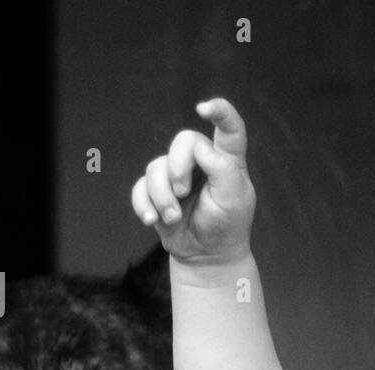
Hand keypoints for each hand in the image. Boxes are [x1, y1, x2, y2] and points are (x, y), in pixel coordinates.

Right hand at [131, 98, 255, 266]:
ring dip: (162, 195)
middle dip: (178, 167)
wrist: (207, 256)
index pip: (229, 129)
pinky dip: (143, 203)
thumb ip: (222, 169)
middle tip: (183, 193)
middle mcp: (201, 162)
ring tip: (172, 217)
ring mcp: (176, 176)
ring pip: (156, 166)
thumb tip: (200, 148)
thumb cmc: (227, 225)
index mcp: (227, 160)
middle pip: (182, 141)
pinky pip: (140, 187)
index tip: (204, 108)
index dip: (220, 111)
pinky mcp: (157, 193)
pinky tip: (152, 219)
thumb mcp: (235, 199)